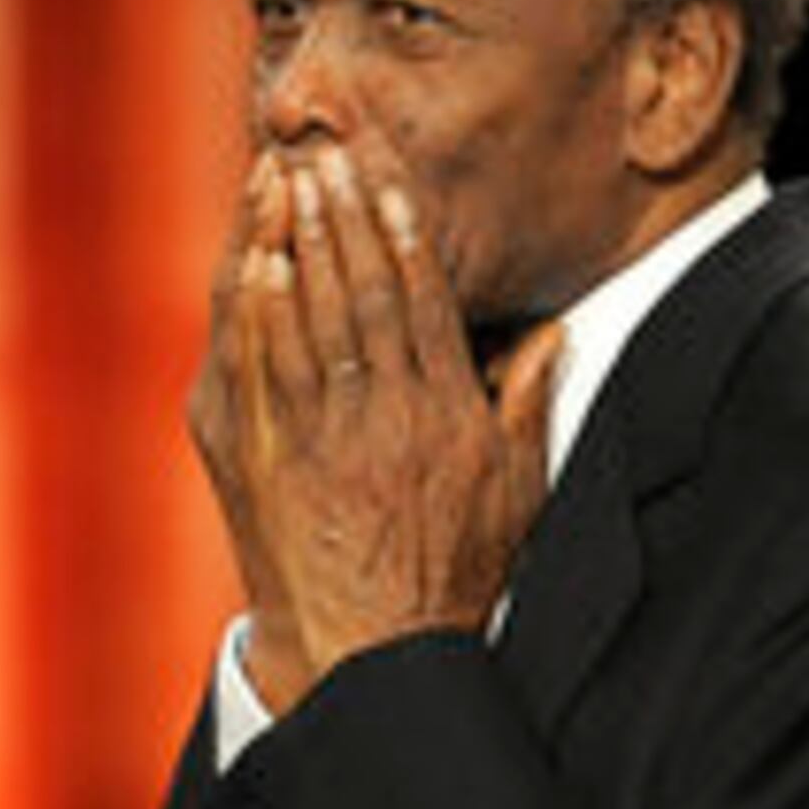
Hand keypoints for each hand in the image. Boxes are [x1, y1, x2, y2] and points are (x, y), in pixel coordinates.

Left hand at [188, 136, 557, 706]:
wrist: (375, 653)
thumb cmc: (451, 577)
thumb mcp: (515, 492)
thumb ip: (527, 405)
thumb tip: (552, 330)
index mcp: (442, 414)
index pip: (421, 302)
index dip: (404, 234)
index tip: (390, 182)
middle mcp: (382, 416)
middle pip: (360, 294)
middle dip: (343, 219)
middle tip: (330, 155)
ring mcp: (320, 438)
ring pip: (308, 321)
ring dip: (298, 246)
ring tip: (289, 185)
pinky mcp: (271, 464)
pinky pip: (263, 372)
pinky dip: (258, 314)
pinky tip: (256, 265)